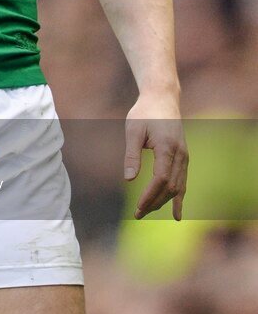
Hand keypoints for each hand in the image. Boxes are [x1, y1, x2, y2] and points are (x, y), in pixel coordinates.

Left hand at [124, 93, 187, 219]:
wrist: (163, 98)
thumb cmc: (145, 112)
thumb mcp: (133, 130)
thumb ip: (132, 155)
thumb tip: (128, 180)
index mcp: (167, 146)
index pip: (160, 178)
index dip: (150, 195)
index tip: (138, 207)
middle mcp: (180, 154)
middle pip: (170, 187)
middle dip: (154, 202)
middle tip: (137, 214)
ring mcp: (185, 157)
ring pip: (178, 187)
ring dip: (163, 202)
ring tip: (146, 212)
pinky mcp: (184, 157)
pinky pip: (183, 182)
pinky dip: (179, 199)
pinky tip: (176, 215)